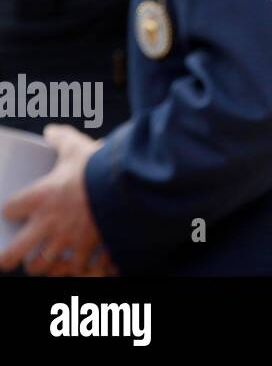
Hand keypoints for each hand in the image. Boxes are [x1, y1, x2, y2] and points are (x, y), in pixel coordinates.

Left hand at [0, 125, 113, 275]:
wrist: (130, 185)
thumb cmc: (100, 166)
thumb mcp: (78, 147)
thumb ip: (62, 139)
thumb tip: (51, 131)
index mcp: (40, 197)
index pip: (9, 209)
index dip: (10, 211)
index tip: (14, 211)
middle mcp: (47, 223)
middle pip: (13, 253)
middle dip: (8, 257)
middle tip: (9, 257)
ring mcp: (67, 239)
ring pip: (41, 266)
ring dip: (42, 264)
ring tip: (45, 260)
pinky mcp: (88, 249)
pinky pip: (73, 269)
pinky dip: (75, 268)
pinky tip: (77, 264)